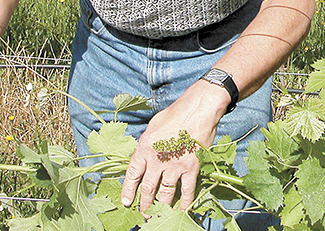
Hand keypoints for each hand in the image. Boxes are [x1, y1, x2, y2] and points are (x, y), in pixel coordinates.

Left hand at [120, 81, 227, 212]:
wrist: (198, 109)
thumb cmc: (175, 114)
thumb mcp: (152, 127)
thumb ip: (146, 144)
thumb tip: (142, 157)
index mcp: (144, 149)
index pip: (132, 175)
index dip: (128, 191)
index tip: (126, 202)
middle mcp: (157, 160)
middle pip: (148, 188)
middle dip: (144, 204)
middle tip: (143, 213)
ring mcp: (175, 166)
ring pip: (165, 193)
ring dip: (161, 206)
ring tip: (158, 214)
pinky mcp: (191, 167)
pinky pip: (187, 190)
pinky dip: (184, 202)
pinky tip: (181, 210)